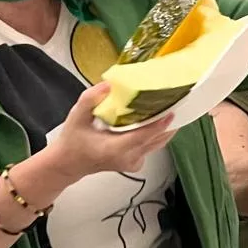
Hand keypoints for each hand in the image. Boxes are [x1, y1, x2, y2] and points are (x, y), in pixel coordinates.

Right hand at [43, 83, 175, 176]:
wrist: (70, 163)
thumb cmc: (73, 140)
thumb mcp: (76, 116)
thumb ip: (91, 99)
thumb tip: (110, 84)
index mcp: (114, 149)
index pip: (143, 136)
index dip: (159, 124)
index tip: (171, 110)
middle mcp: (128, 158)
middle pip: (157, 139)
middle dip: (169, 121)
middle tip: (178, 101)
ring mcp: (134, 162)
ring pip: (158, 143)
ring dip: (166, 126)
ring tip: (173, 105)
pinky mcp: (137, 162)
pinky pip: (153, 145)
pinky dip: (158, 132)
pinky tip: (159, 117)